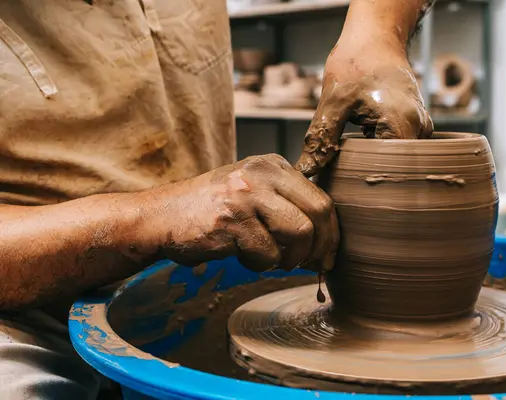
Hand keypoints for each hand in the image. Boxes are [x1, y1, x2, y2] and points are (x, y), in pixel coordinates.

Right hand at [148, 154, 338, 272]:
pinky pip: (268, 255)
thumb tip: (326, 241)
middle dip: (319, 247)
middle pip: (318, 213)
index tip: (328, 254)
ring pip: (300, 234)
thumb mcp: (252, 191)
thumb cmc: (212, 209)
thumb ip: (286, 204)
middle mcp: (262, 174)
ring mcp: (246, 195)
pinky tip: (243, 256)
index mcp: (273, 165)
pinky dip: (260, 265)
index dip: (331, 232)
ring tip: (270, 259)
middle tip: (311, 265)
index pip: (322, 199)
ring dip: (290, 259)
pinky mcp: (231, 221)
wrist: (162, 216)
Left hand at [296, 40, 433, 176]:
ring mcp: (420, 127)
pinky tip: (362, 151)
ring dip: (377, 165)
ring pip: (400, 162)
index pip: (394, 175)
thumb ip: (321, 139)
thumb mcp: (333, 102)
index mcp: (403, 126)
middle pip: (399, 171)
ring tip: (352, 164)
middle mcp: (419, 130)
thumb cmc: (357, 61)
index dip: (371, 184)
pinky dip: (380, 154)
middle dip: (372, 177)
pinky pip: (400, 150)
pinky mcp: (415, 125)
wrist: (375, 37)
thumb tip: (306, 170)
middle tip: (346, 181)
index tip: (348, 188)